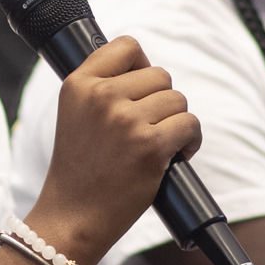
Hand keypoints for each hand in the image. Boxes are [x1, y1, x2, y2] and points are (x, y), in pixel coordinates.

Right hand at [27, 35, 200, 264]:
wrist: (73, 217)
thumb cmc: (79, 170)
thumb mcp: (75, 115)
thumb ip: (102, 88)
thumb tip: (148, 71)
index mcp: (78, 84)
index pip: (127, 46)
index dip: (142, 66)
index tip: (140, 90)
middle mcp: (101, 96)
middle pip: (160, 75)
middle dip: (161, 102)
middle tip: (148, 128)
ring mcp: (126, 120)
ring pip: (178, 100)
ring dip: (177, 123)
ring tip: (160, 144)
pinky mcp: (150, 145)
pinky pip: (190, 124)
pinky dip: (191, 141)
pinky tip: (176, 155)